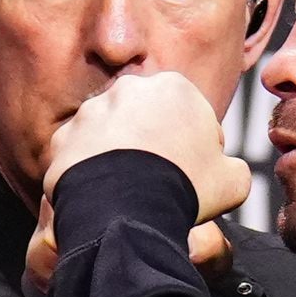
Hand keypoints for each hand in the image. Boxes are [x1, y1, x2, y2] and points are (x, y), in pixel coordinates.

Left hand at [33, 74, 246, 280]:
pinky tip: (101, 193)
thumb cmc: (184, 187)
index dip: (194, 144)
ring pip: (109, 134)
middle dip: (150, 143)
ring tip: (126, 190)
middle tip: (157, 179)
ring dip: (116, 155)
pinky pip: (79, 154)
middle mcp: (126, 89)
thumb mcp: (233, 179)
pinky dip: (87, 171)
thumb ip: (233, 166)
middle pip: (144, 119)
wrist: (125, 210)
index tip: (191, 170)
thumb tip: (226, 169)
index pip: (188, 113)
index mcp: (173, 86)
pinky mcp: (62, 138)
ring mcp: (89, 112)